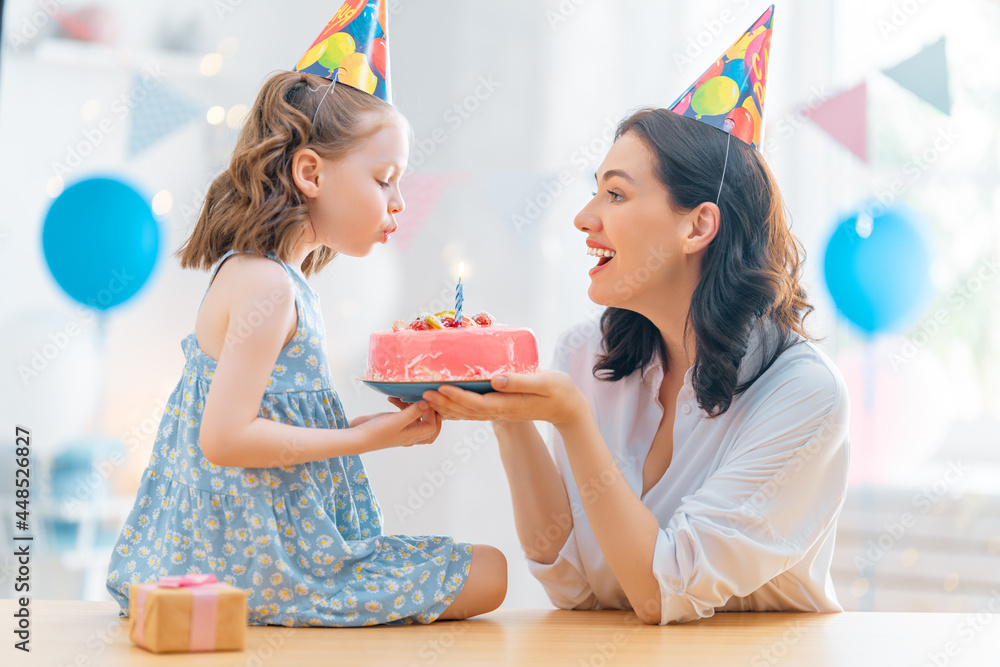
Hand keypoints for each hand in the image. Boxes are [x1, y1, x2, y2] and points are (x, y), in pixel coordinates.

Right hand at [348, 398, 442, 449]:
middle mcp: (409, 434)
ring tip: (407, 398)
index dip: (432, 414)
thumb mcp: (396, 421)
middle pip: (429, 427)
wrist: (356, 437)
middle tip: (425, 400)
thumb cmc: (375, 432)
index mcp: (412, 436)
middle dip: (429, 412)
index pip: (432, 427)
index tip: (427, 401)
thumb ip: (412, 413)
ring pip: (417, 419)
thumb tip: (427, 404)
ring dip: (414, 407)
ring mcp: (401, 429)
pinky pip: (404, 414)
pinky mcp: (393, 422)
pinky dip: (402, 406)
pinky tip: (393, 399)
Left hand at [422, 371, 586, 429]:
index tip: (440, 387)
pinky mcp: (501, 407)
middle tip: (423, 393)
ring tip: (427, 398)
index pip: (477, 403)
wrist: (569, 408)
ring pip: (467, 412)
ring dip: (446, 406)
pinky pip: (474, 411)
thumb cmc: (559, 392)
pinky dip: (457, 408)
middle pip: (466, 410)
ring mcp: (500, 411)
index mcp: (509, 404)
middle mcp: (501, 410)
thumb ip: (519, 381)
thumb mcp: (544, 383)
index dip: (457, 396)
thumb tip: (495, 379)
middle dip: (444, 402)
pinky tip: (445, 404)